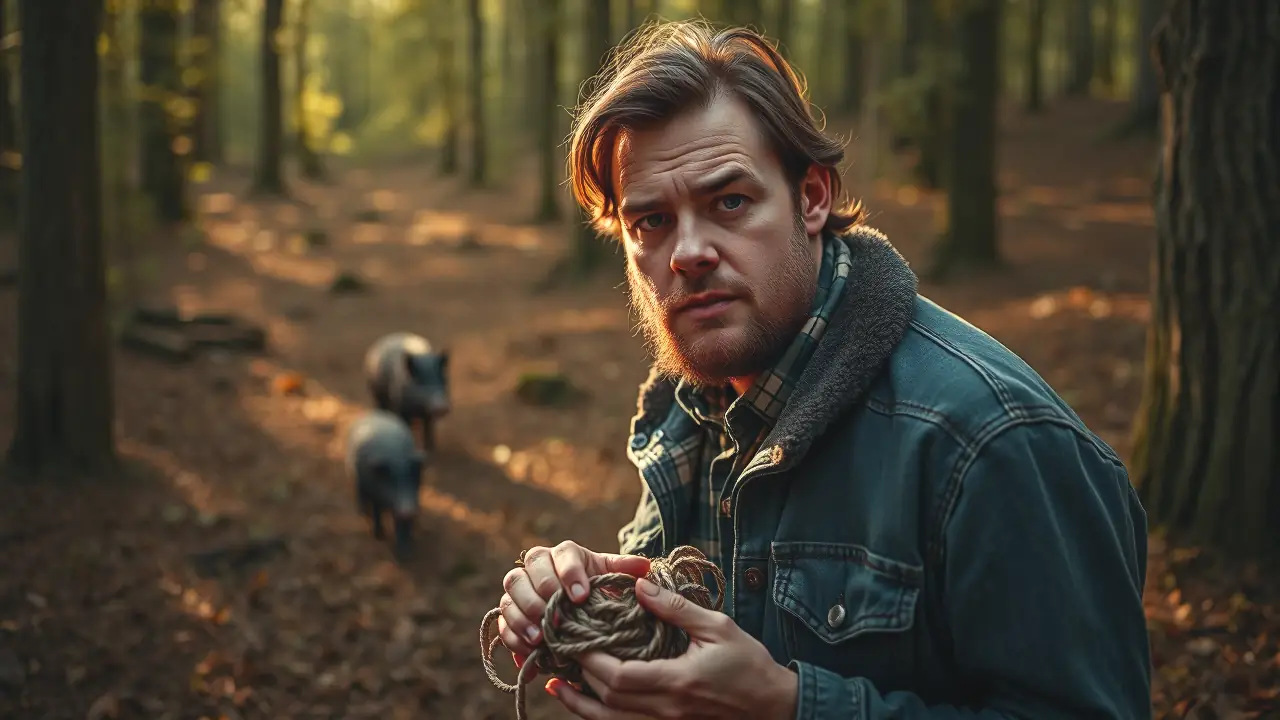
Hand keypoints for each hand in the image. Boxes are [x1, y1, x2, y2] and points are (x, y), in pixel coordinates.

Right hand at [497, 541, 650, 677]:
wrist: (580, 608)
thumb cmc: (596, 589)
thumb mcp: (611, 579)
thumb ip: (624, 571)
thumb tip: (644, 567)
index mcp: (563, 554)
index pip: (561, 556)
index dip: (569, 574)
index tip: (582, 597)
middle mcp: (535, 567)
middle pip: (527, 573)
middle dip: (541, 597)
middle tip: (557, 619)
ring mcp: (518, 590)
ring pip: (509, 596)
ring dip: (523, 617)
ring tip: (540, 638)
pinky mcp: (509, 613)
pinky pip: (502, 622)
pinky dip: (513, 637)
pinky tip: (529, 653)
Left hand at [546, 577, 798, 719]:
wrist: (774, 707)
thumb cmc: (749, 664)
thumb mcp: (716, 628)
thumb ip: (675, 608)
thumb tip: (639, 584)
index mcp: (676, 682)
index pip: (618, 677)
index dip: (590, 661)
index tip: (575, 638)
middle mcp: (666, 710)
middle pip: (608, 702)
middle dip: (580, 678)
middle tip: (560, 652)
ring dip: (581, 705)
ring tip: (557, 685)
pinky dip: (603, 716)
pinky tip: (590, 703)